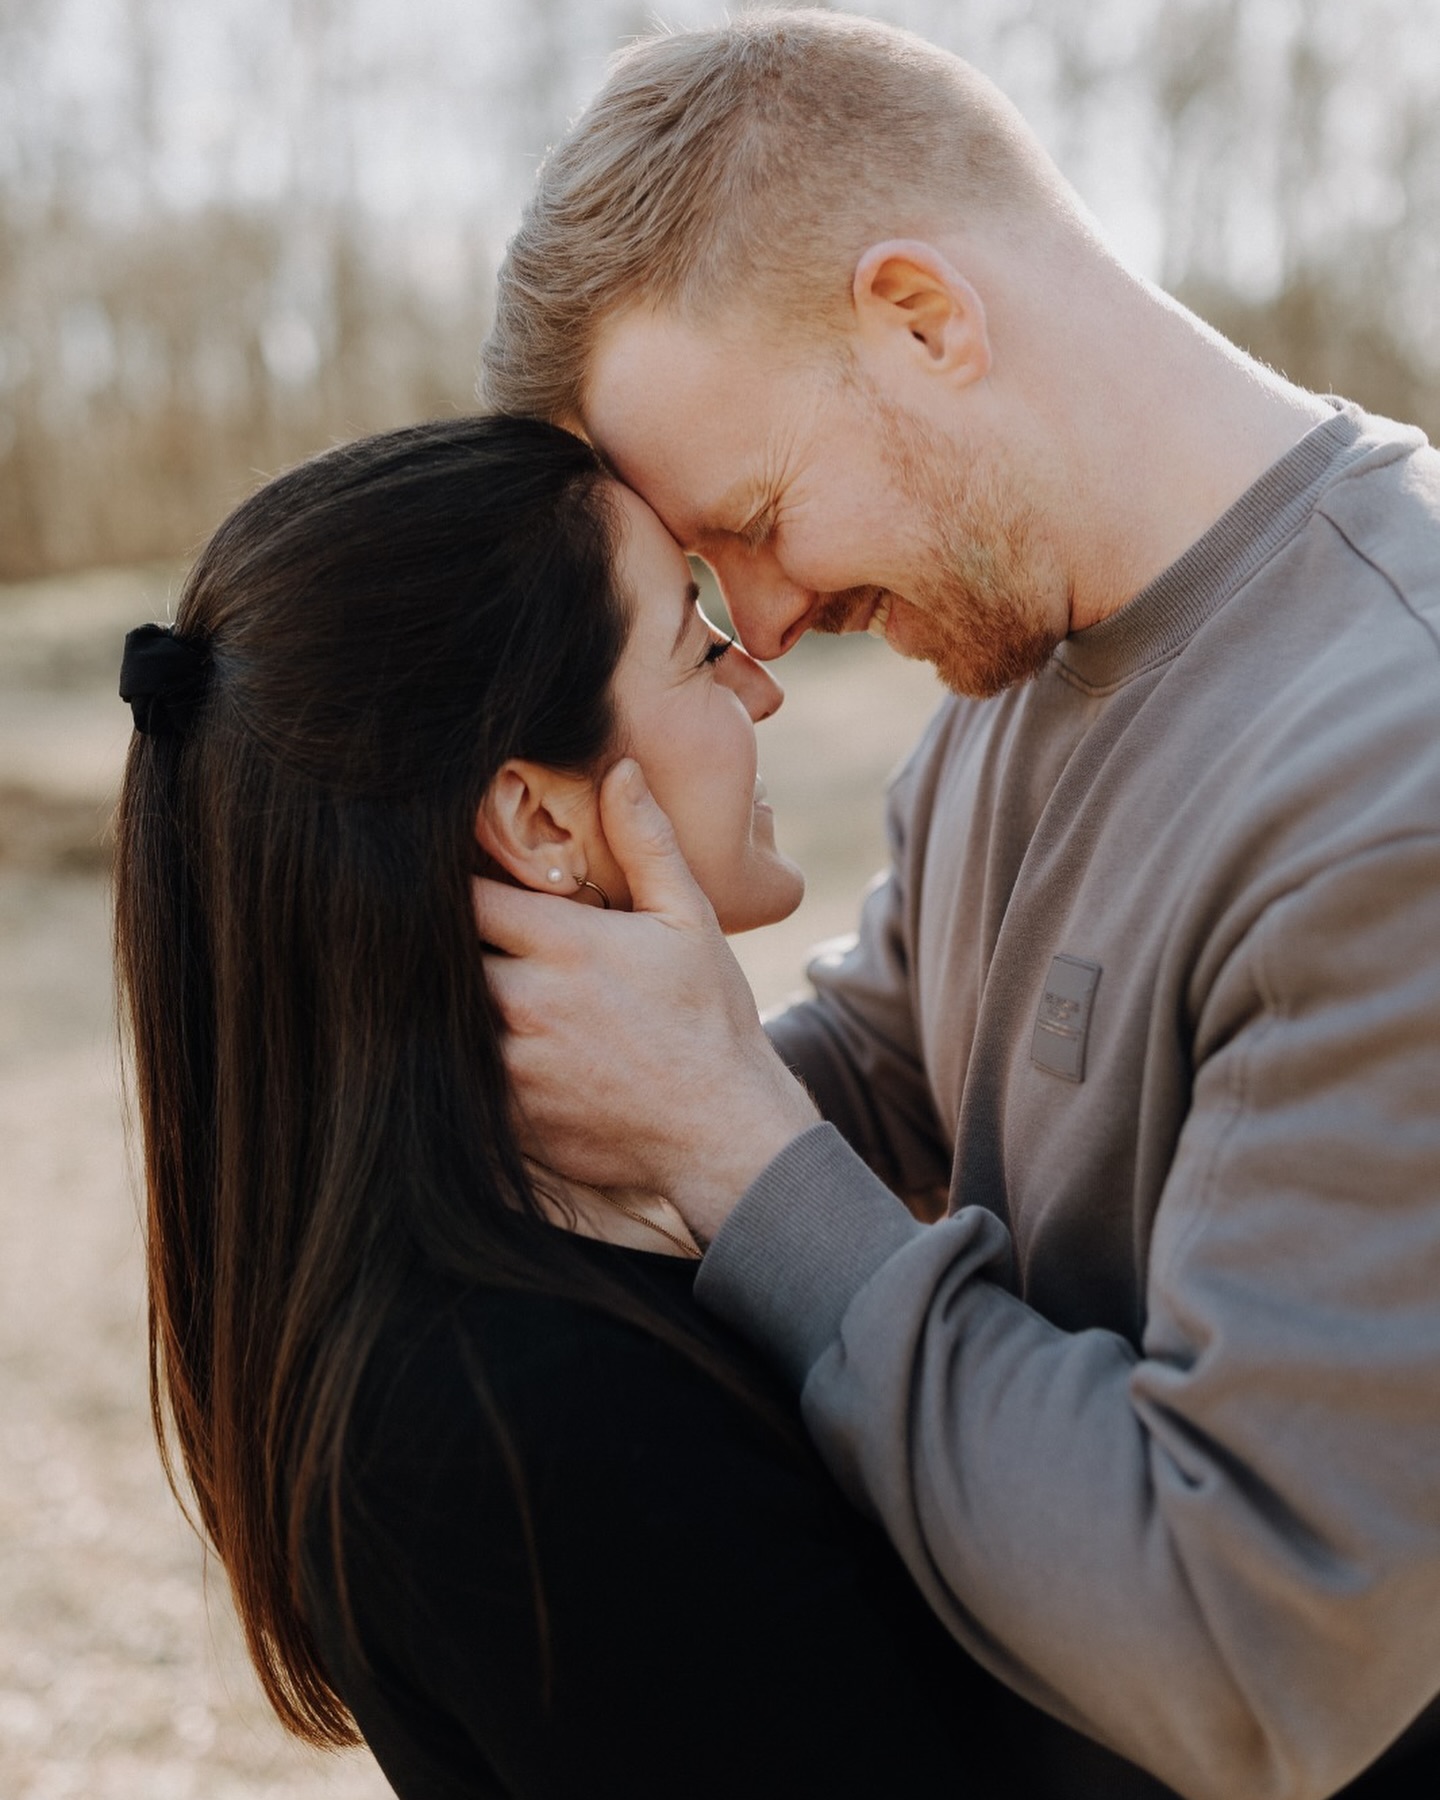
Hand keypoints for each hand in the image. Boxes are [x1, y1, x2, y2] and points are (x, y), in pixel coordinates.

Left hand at [474, 759, 818, 1240]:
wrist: (722, 1130)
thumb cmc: (709, 1018)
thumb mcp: (689, 919)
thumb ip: (646, 841)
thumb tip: (620, 769)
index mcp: (562, 944)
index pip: (466, 891)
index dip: (456, 878)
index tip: (464, 876)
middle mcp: (524, 1001)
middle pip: (444, 953)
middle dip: (447, 939)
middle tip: (462, 932)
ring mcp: (510, 1063)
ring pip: (443, 1013)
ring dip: (452, 997)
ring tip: (474, 984)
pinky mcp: (506, 1113)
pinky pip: (456, 1072)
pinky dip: (460, 1055)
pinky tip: (486, 1044)